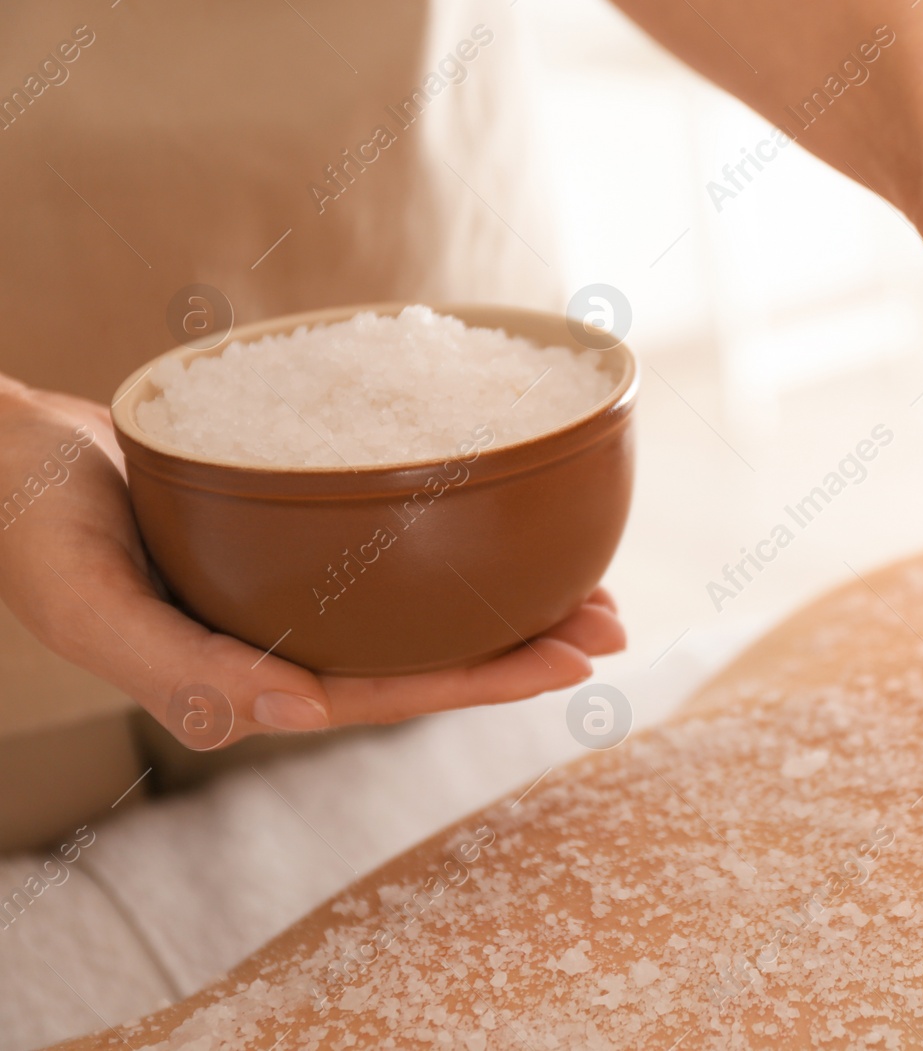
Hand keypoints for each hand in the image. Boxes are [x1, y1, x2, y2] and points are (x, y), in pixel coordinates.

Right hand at [0, 380, 624, 747]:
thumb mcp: (94, 605)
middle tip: (615, 617)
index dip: (489, 680)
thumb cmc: (34, 530)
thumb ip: (184, 670)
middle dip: (525, 638)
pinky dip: (450, 527)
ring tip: (589, 571)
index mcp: (259, 670)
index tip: (576, 657)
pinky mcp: (295, 520)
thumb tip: (299, 714)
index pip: (398, 687)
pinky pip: (390, 532)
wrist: (4, 455)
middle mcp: (291, 630)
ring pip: (421, 595)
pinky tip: (499, 511)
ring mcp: (297, 578)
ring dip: (504, 588)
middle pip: (430, 646)